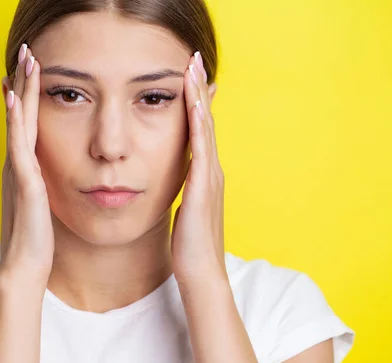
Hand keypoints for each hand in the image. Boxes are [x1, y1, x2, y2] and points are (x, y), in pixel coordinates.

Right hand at [0, 43, 53, 281]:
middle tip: (25, 54)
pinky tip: (14, 101)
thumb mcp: (40, 207)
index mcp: (24, 170)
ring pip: (18, 125)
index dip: (25, 98)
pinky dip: (16, 123)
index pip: (26, 126)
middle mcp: (17, 167)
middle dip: (22, 85)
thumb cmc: (35, 241)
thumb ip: (41, 189)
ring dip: (20, 93)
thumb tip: (45, 180)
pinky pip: (19, 147)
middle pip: (20, 118)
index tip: (26, 74)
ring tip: (22, 64)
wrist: (24, 268)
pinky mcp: (25, 185)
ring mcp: (18, 174)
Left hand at [171, 51, 223, 283]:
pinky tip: (195, 107)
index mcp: (205, 175)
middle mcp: (211, 172)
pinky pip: (201, 152)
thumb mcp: (186, 211)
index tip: (187, 76)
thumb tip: (180, 182)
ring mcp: (211, 179)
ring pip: (206, 130)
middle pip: (206, 122)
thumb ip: (186, 192)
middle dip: (199, 90)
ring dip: (199, 99)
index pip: (200, 130)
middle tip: (194, 59)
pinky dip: (199, 127)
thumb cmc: (190, 247)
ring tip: (194, 69)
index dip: (195, 102)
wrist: (201, 275)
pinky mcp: (204, 190)